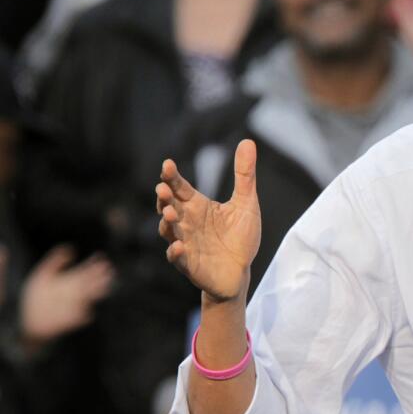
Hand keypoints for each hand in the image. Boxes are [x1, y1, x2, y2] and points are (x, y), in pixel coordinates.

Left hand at [19, 246, 114, 345]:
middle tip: (108, 269)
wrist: (30, 319)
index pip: (85, 269)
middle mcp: (75, 291)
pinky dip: (86, 313)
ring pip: (92, 296)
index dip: (92, 263)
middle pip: (91, 281)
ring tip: (105, 286)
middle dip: (100, 275)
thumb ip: (55, 260)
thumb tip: (70, 248)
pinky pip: (84, 315)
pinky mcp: (75, 319)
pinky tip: (87, 311)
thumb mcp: (42, 274)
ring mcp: (76, 305)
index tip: (99, 256)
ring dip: (99, 291)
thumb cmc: (36, 296)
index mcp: (69, 280)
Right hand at [156, 139, 260, 301]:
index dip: (172, 176)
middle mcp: (186, 222)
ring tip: (171, 214)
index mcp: (197, 206)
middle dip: (164, 198)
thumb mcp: (246, 204)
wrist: (241, 272)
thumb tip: (247, 141)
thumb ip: (244, 175)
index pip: (180, 187)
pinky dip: (175, 252)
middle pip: (168, 206)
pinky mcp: (188, 263)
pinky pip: (176, 257)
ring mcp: (184, 242)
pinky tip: (179, 246)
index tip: (168, 164)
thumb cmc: (240, 237)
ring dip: (167, 222)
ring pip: (168, 230)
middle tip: (163, 188)